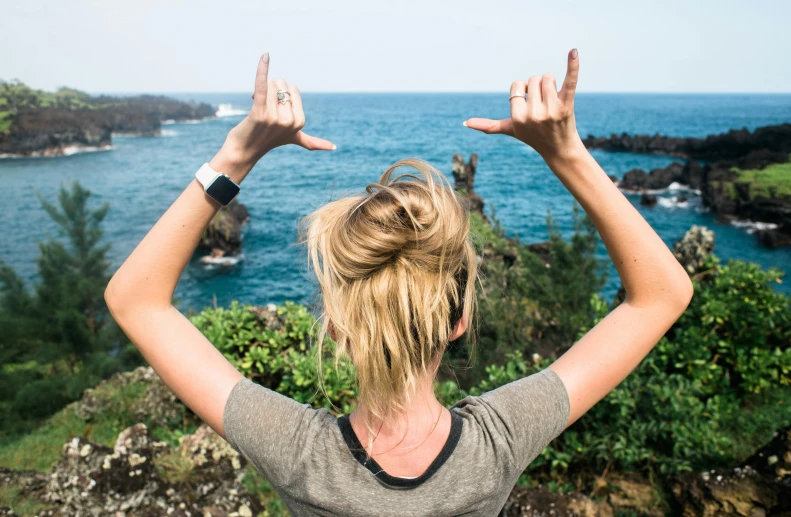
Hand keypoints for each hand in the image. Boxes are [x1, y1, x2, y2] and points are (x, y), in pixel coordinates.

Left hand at [213, 53, 334, 175]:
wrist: (244, 150)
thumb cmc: (267, 140)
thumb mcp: (293, 138)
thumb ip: (312, 142)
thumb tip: (334, 147)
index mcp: (300, 122)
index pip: (293, 89)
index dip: (281, 94)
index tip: (275, 109)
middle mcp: (289, 121)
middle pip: (282, 85)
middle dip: (272, 91)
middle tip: (264, 108)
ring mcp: (274, 118)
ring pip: (270, 84)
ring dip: (261, 90)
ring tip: (256, 105)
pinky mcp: (258, 113)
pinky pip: (262, 86)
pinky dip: (262, 69)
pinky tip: (266, 56)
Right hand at [464, 49, 582, 162]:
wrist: (559, 149)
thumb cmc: (533, 137)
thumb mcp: (511, 129)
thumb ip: (489, 125)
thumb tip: (465, 123)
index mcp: (518, 117)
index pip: (518, 84)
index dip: (523, 90)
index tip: (529, 104)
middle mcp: (534, 114)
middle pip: (533, 79)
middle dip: (537, 88)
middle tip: (543, 106)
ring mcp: (552, 110)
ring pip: (548, 78)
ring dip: (550, 85)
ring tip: (553, 102)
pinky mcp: (568, 105)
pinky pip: (570, 80)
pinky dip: (572, 65)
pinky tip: (573, 51)